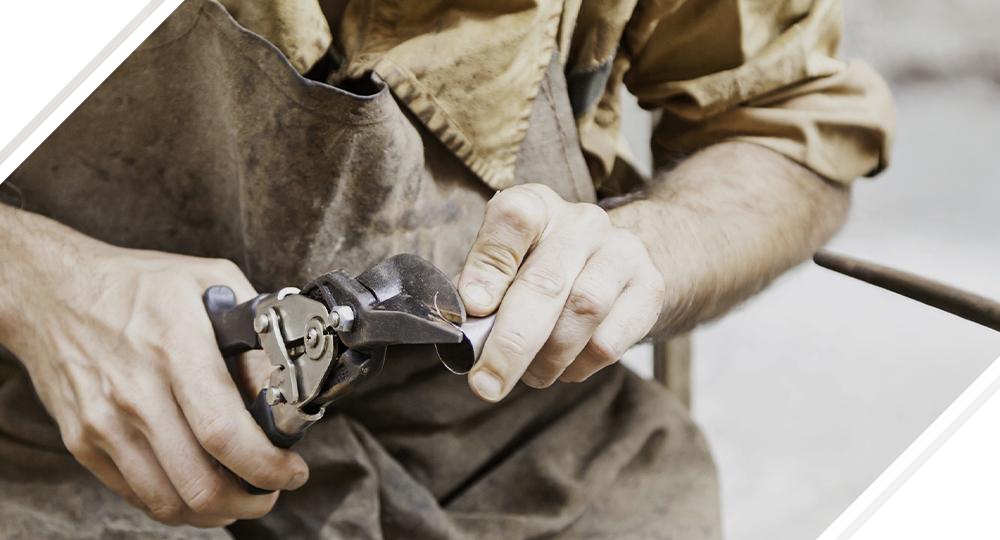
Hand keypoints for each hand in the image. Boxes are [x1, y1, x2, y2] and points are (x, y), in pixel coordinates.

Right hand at [0, 218, 307, 527]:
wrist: (53, 290)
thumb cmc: (137, 284)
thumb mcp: (211, 281)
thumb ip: (254, 334)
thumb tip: (282, 387)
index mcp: (176, 348)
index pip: (224, 433)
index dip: (266, 466)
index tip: (291, 471)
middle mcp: (136, 393)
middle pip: (198, 483)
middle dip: (249, 501)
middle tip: (271, 491)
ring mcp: (104, 423)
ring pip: (167, 501)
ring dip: (215, 511)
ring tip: (240, 494)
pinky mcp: (83, 441)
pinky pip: (136, 494)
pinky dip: (175, 502)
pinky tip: (197, 485)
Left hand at [457, 184, 665, 401]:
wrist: (614, 265)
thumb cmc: (544, 268)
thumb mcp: (507, 264)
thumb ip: (482, 286)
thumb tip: (467, 320)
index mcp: (538, 206)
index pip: (514, 218)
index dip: (489, 264)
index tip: (474, 308)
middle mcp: (582, 223)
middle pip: (546, 283)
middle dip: (511, 343)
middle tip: (487, 384)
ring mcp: (621, 252)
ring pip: (583, 312)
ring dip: (548, 358)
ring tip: (530, 375)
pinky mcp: (649, 287)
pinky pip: (610, 340)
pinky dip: (578, 366)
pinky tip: (564, 367)